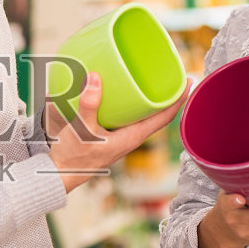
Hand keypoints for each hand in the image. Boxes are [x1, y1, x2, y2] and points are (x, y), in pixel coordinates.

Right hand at [47, 72, 188, 192]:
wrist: (59, 173)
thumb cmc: (74, 156)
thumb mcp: (82, 129)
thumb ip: (89, 104)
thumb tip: (95, 77)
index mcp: (132, 137)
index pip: (164, 118)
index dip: (178, 100)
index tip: (189, 81)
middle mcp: (130, 137)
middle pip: (157, 115)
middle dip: (167, 95)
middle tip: (172, 73)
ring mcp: (120, 137)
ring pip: (142, 116)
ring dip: (150, 99)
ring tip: (151, 78)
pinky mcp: (109, 135)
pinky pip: (127, 116)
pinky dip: (131, 103)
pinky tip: (123, 92)